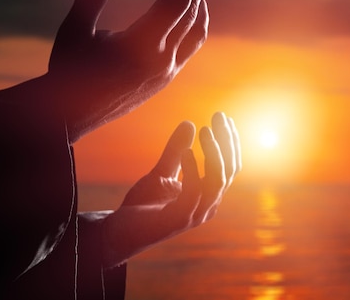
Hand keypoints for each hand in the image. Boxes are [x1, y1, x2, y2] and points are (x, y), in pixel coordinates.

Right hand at [48, 0, 207, 140]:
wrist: (69, 117)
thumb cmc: (67, 71)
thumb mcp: (74, 31)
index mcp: (140, 47)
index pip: (175, 4)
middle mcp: (160, 61)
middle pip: (190, 15)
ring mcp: (165, 74)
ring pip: (195, 35)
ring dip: (199, 8)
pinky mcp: (162, 82)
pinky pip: (188, 50)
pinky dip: (192, 28)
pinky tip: (185, 19)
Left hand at [101, 112, 241, 267]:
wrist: (119, 233)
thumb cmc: (143, 206)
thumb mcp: (161, 172)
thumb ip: (175, 151)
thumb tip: (190, 123)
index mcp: (208, 196)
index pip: (230, 167)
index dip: (230, 142)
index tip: (223, 117)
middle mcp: (208, 206)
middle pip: (229, 171)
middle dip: (226, 141)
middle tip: (218, 116)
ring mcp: (196, 215)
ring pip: (217, 181)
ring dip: (213, 153)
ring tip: (204, 130)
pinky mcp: (179, 219)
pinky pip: (194, 193)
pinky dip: (193, 170)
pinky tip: (186, 152)